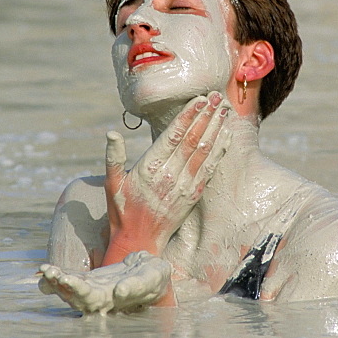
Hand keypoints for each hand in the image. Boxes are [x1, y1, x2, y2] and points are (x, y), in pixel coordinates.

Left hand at [39, 251, 173, 313]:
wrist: (153, 272)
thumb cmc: (155, 277)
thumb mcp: (152, 278)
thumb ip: (136, 285)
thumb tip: (119, 292)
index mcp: (113, 301)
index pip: (91, 300)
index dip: (78, 291)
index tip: (66, 280)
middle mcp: (98, 300)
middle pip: (74, 297)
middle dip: (61, 285)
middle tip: (50, 272)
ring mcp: (91, 290)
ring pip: (68, 290)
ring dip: (55, 282)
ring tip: (45, 270)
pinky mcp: (88, 281)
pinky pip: (69, 279)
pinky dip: (57, 276)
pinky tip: (44, 269)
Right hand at [101, 91, 231, 265]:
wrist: (138, 240)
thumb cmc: (122, 210)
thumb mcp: (111, 183)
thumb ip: (113, 157)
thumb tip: (112, 133)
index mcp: (150, 168)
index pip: (174, 136)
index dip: (189, 116)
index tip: (200, 99)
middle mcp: (170, 175)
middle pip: (193, 139)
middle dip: (206, 116)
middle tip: (218, 97)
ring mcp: (184, 186)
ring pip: (204, 152)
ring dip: (216, 129)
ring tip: (225, 110)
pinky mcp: (193, 195)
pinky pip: (210, 169)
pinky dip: (219, 151)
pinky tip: (226, 135)